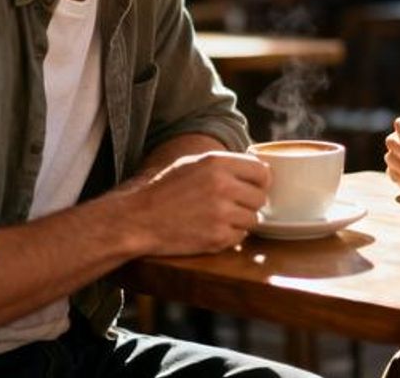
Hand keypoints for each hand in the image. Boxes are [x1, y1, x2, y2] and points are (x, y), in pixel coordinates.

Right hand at [132, 151, 269, 255]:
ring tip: (221, 218)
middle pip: (261, 197)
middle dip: (251, 202)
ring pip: (254, 218)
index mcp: (218, 163)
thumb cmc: (164, 190)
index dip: (260, 181)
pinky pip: (240, 237)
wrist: (137, 220)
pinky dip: (231, 236)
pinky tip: (213, 229)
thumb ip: (224, 165)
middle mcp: (223, 186)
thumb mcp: (193, 164)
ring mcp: (221, 213)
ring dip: (242, 220)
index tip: (253, 187)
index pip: (262, 171)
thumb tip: (254, 168)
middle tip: (235, 205)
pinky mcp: (217, 238)